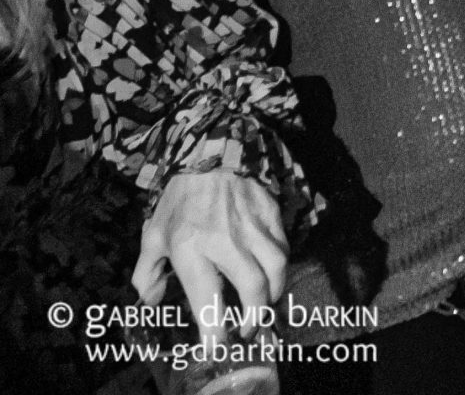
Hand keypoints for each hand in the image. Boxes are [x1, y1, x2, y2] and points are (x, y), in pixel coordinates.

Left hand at [133, 170, 287, 345]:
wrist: (210, 152)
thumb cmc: (179, 199)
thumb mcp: (153, 234)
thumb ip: (147, 272)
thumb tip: (150, 301)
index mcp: (190, 247)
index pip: (207, 296)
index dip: (214, 327)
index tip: (217, 345)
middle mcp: (226, 240)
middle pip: (253, 287)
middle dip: (254, 316)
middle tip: (247, 330)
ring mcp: (253, 227)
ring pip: (276, 269)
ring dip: (273, 294)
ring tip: (263, 305)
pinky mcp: (272, 215)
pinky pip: (283, 248)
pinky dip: (280, 267)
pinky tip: (271, 274)